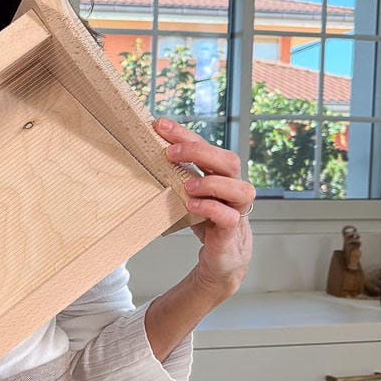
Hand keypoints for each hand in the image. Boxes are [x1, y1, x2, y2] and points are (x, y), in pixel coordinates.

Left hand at [154, 118, 254, 302]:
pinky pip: (229, 217)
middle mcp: (232, 187)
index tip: (160, 125)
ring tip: (186, 186)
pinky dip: (211, 209)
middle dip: (199, 152)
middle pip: (229, 160)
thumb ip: (173, 177)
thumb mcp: (185, 194)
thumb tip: (141, 155)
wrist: (221, 256)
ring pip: (240, 188)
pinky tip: (193, 205)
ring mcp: (236, 209)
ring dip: (211, 183)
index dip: (185, 134)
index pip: (206, 146)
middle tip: (171, 153)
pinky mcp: (232, 230)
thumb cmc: (204, 219)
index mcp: (219, 174)